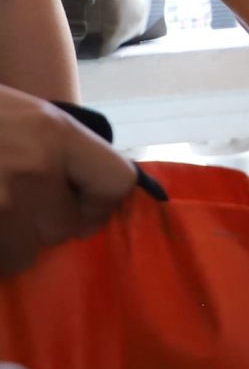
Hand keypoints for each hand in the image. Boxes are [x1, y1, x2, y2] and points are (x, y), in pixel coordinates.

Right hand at [0, 86, 137, 273]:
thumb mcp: (27, 113)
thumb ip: (65, 148)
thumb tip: (99, 190)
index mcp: (54, 134)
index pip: (117, 182)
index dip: (101, 201)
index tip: (81, 205)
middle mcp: (33, 170)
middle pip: (65, 229)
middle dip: (44, 223)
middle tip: (18, 205)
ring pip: (23, 255)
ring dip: (10, 243)